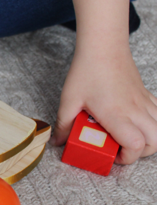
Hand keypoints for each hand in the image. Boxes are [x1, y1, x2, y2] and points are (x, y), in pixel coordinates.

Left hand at [51, 46, 156, 163]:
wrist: (103, 46)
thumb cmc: (87, 72)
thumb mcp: (68, 101)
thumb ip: (64, 124)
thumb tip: (57, 141)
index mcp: (116, 115)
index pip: (136, 145)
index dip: (128, 158)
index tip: (113, 157)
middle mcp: (135, 111)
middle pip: (155, 142)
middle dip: (142, 153)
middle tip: (122, 150)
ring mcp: (143, 102)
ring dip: (150, 139)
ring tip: (130, 137)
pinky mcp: (146, 94)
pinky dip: (153, 123)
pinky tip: (135, 122)